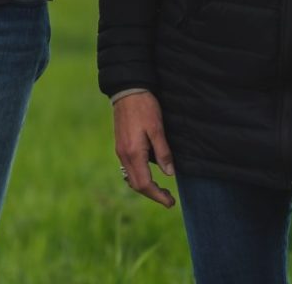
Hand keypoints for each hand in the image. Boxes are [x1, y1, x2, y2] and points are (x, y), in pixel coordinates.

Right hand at [113, 93, 175, 207]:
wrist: (127, 90)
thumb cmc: (144, 107)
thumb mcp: (157, 128)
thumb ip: (163, 152)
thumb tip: (170, 174)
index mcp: (133, 153)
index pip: (144, 184)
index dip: (158, 196)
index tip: (171, 202)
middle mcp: (124, 155)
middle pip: (136, 185)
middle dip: (153, 195)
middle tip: (169, 198)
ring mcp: (120, 151)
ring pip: (131, 178)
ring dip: (145, 187)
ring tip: (161, 189)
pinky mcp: (120, 145)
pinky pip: (128, 169)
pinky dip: (139, 177)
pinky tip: (150, 174)